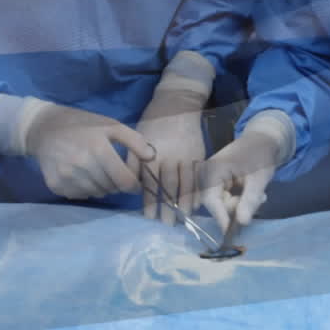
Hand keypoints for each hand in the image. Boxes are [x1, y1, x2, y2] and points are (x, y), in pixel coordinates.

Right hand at [25, 102, 153, 200]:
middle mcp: (81, 164)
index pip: (124, 180)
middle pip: (111, 189)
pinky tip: (82, 175)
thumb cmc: (83, 125)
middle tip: (113, 172)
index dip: (134, 185)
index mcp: (98, 148)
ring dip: (102, 187)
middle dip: (117, 184)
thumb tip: (152, 157)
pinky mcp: (55, 185)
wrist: (45, 128)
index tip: (135, 183)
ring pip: (97, 194)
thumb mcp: (111, 125)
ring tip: (97, 171)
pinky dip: (86, 189)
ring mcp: (66, 176)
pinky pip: (80, 195)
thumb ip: (134, 141)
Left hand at [129, 83, 207, 225]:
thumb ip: (133, 163)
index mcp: (152, 154)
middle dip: (167, 208)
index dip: (150, 201)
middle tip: (165, 225)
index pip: (150, 183)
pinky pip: (198, 177)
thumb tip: (130, 187)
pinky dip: (198, 191)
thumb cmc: (153, 123)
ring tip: (182, 219)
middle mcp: (170, 157)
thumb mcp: (137, 138)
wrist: (177, 103)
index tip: (149, 218)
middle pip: (169, 187)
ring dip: (184, 203)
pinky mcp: (199, 154)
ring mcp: (186, 156)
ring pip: (186, 184)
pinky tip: (196, 204)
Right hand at [199, 128, 283, 232]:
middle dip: (236, 207)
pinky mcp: (216, 182)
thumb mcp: (259, 178)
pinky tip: (250, 192)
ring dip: (240, 204)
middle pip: (215, 203)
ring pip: (221, 203)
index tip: (231, 231)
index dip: (221, 217)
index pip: (211, 199)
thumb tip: (242, 222)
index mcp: (213, 169)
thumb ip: (250, 200)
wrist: (262, 140)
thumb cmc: (261, 155)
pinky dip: (238, 200)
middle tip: (259, 201)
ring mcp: (210, 178)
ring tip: (259, 195)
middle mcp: (206, 174)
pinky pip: (224, 199)